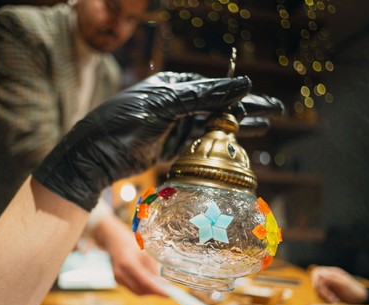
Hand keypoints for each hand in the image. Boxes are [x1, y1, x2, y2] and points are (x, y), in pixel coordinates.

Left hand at [34, 71, 251, 210]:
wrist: (94, 155)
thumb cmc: (124, 122)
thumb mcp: (164, 105)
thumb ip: (202, 96)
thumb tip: (243, 84)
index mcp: (172, 86)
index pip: (213, 88)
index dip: (239, 94)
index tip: (263, 100)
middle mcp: (176, 105)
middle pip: (217, 106)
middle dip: (246, 109)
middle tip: (275, 110)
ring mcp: (174, 128)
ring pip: (212, 126)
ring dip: (238, 128)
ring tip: (266, 126)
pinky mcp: (171, 149)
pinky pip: (200, 145)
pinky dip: (218, 145)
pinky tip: (237, 146)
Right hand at [93, 215, 166, 296]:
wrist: (114, 240)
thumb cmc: (131, 243)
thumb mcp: (145, 252)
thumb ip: (153, 268)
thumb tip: (164, 282)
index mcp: (128, 263)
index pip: (145, 281)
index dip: (157, 290)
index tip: (167, 295)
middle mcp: (121, 273)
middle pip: (140, 289)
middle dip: (154, 291)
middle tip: (166, 290)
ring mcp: (118, 278)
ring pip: (136, 291)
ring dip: (148, 291)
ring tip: (159, 286)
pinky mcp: (117, 280)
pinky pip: (132, 288)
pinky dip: (142, 288)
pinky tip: (148, 283)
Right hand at [311, 266, 368, 303]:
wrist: (362, 299)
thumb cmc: (355, 291)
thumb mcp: (345, 285)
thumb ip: (333, 279)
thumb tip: (321, 274)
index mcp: (332, 272)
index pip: (317, 272)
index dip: (314, 279)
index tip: (316, 287)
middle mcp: (328, 278)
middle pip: (317, 283)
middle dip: (322, 291)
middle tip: (331, 297)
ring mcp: (328, 285)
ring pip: (318, 291)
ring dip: (325, 297)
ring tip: (336, 300)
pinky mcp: (328, 293)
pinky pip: (322, 296)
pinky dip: (326, 300)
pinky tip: (335, 301)